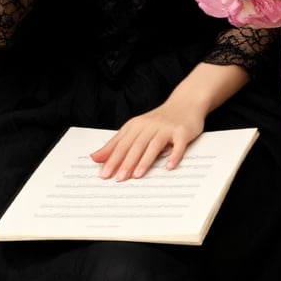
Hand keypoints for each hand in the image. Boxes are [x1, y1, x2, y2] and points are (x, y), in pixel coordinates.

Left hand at [90, 100, 206, 180]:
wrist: (186, 101)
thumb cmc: (159, 119)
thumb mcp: (135, 128)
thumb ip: (116, 143)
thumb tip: (95, 157)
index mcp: (136, 125)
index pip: (121, 144)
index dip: (112, 159)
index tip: (104, 174)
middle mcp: (150, 126)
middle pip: (136, 145)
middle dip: (126, 162)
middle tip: (118, 178)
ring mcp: (167, 128)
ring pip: (154, 145)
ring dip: (145, 160)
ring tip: (137, 175)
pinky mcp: (182, 132)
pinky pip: (178, 145)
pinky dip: (174, 156)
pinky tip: (169, 167)